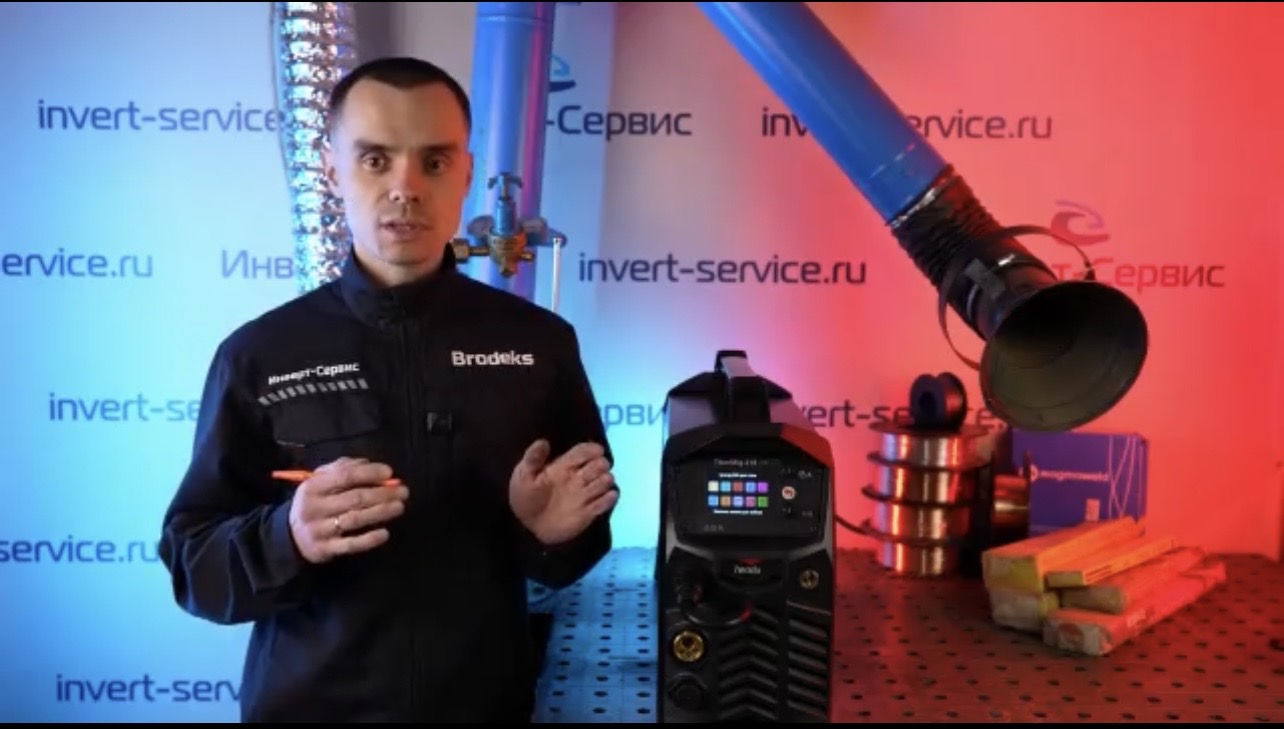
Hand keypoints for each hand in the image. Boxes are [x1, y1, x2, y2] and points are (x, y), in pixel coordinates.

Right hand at [287, 457, 409, 563]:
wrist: (288, 535)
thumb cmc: (314, 502)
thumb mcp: (319, 481)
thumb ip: (342, 468)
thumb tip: (369, 464)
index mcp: (313, 486)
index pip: (344, 476)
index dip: (369, 473)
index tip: (390, 472)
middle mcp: (314, 508)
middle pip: (354, 498)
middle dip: (382, 494)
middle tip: (403, 492)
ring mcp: (319, 530)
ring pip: (355, 519)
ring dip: (380, 512)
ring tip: (399, 507)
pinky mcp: (325, 549)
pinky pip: (350, 544)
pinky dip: (369, 539)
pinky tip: (385, 533)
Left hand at [510, 440, 618, 545]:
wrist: (528, 526)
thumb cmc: (525, 497)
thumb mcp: (523, 475)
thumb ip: (533, 458)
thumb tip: (543, 441)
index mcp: (563, 466)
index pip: (583, 451)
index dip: (592, 449)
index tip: (598, 451)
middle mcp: (578, 478)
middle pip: (599, 465)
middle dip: (601, 465)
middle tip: (593, 472)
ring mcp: (584, 495)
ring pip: (605, 481)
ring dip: (604, 481)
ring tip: (594, 487)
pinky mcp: (589, 512)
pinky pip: (606, 503)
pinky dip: (609, 498)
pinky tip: (605, 497)